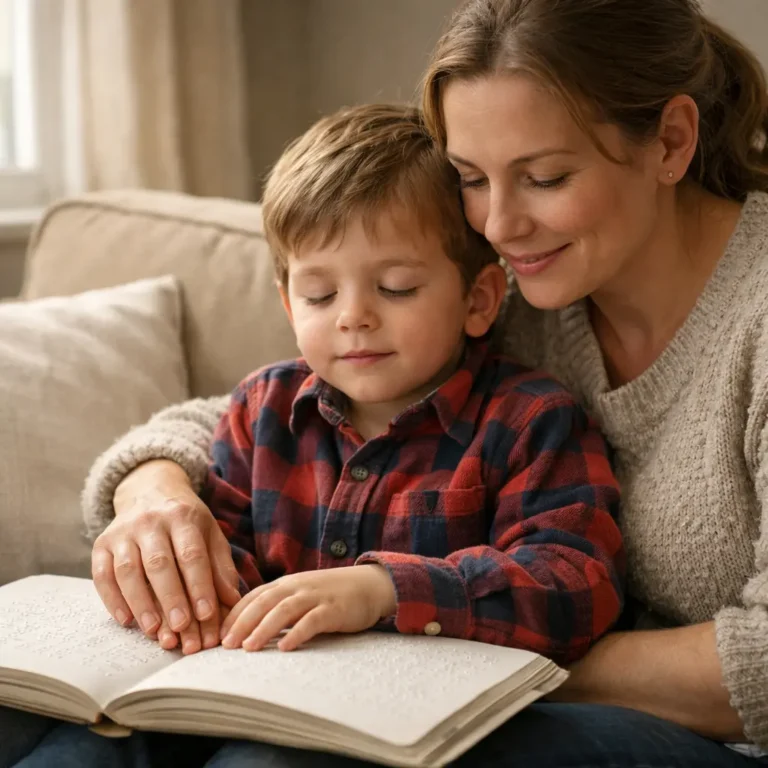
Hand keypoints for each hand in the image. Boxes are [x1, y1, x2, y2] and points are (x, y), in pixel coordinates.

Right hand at [91, 460, 240, 652]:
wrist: (150, 490)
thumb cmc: (186, 521)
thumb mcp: (210, 534)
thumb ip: (221, 567)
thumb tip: (232, 601)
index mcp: (183, 516)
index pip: (191, 554)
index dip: (199, 585)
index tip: (206, 614)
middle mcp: (150, 521)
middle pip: (159, 563)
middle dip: (170, 598)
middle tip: (180, 627)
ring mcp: (123, 531)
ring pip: (128, 570)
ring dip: (140, 603)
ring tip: (153, 630)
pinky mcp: (101, 543)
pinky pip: (102, 574)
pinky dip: (112, 599)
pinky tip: (126, 620)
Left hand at [220, 565, 396, 651]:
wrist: (369, 585)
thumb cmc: (331, 594)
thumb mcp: (301, 595)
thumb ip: (278, 606)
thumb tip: (248, 629)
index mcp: (286, 583)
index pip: (253, 596)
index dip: (234, 614)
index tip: (217, 634)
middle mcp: (297, 586)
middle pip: (263, 602)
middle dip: (242, 623)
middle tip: (225, 645)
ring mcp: (316, 597)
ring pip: (284, 610)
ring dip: (263, 629)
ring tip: (248, 648)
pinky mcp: (333, 609)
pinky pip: (312, 621)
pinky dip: (297, 633)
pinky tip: (285, 647)